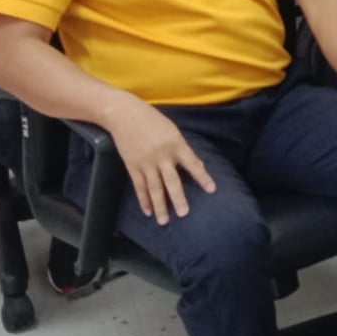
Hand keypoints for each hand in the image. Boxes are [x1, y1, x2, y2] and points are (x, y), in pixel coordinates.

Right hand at [106, 97, 216, 224]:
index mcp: (176, 144)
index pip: (193, 163)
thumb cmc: (152, 120)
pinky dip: (144, 200)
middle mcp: (162, 155)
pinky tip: (148, 212)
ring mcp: (146, 162)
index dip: (203, 177)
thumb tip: (194, 165)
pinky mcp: (133, 166)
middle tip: (184, 213)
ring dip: (160, 206)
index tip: (212, 190)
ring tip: (164, 221)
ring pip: (154, 188)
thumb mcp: (172, 130)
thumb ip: (181, 149)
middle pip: (171, 181)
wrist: (124, 114)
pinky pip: (139, 186)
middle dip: (178, 198)